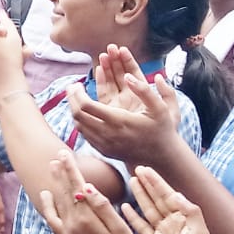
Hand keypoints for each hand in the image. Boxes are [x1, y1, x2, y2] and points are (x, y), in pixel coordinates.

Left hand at [39, 150, 144, 233]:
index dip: (71, 170)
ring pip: (57, 202)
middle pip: (64, 192)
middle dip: (61, 172)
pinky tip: (46, 195)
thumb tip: (88, 186)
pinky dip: (48, 206)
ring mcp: (67, 233)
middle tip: (58, 154)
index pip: (76, 187)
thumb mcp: (121, 230)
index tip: (66, 154)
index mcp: (87, 219)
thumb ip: (103, 207)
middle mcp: (72, 225)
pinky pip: (52, 219)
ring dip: (54, 184)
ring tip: (52, 168)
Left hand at [69, 45, 184, 167]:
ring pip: (78, 125)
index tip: (76, 83)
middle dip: (71, 99)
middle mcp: (108, 134)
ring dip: (73, 110)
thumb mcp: (160, 108)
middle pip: (78, 115)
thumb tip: (128, 76)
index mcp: (119, 121)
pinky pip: (84, 135)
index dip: (77, 93)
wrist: (161, 156)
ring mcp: (104, 144)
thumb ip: (145, 90)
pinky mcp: (103, 150)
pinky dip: (79, 122)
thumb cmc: (162, 129)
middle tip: (71, 87)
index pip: (86, 106)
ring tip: (75, 97)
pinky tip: (83, 112)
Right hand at [123, 166, 213, 233]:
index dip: (157, 182)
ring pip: (148, 209)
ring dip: (140, 196)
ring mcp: (162, 232)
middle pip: (157, 199)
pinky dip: (132, 216)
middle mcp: (173, 223)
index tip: (145, 170)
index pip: (169, 195)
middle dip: (147, 185)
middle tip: (135, 170)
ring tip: (130, 182)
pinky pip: (141, 226)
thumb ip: (190, 212)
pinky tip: (124, 206)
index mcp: (185, 219)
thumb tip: (176, 194)